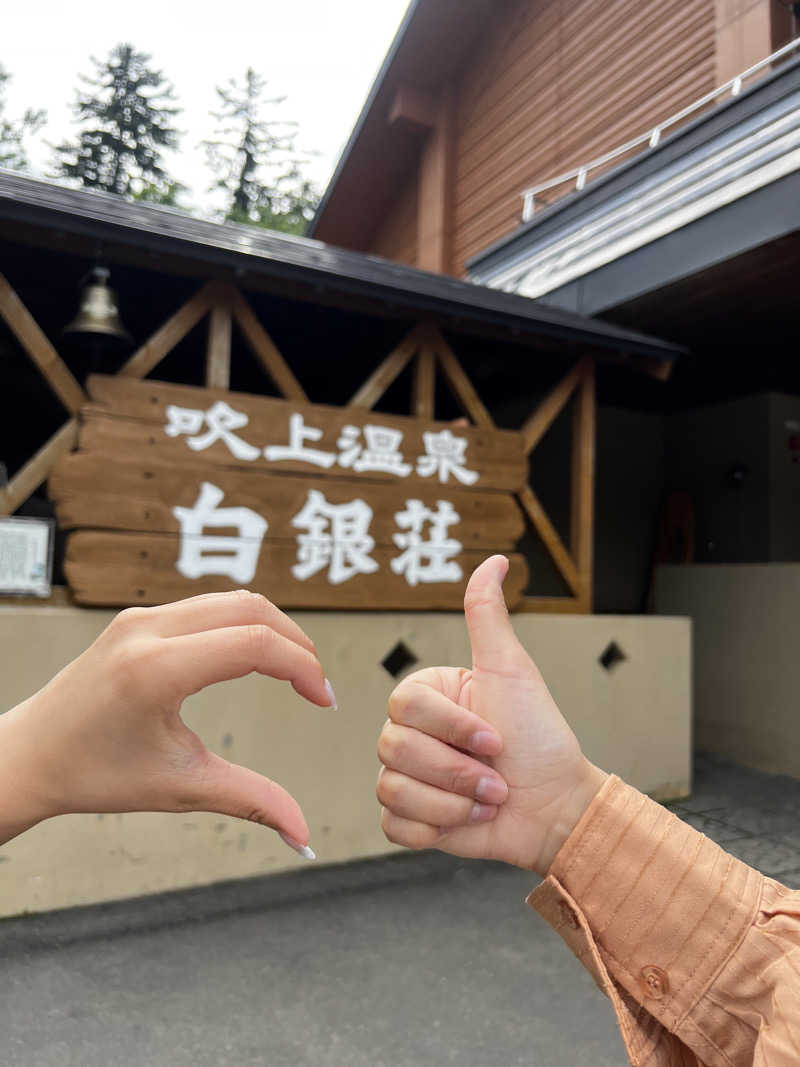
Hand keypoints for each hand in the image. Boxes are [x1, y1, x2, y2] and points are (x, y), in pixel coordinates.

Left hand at [0, 590, 334, 854]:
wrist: (29, 757)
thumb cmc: (91, 773)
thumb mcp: (179, 788)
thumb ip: (250, 801)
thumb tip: (301, 834)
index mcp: (155, 670)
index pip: (254, 644)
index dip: (302, 668)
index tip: (322, 700)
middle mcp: (147, 631)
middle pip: (251, 608)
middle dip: (296, 644)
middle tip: (315, 685)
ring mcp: (140, 618)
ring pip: (232, 600)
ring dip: (272, 630)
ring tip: (293, 671)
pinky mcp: (138, 619)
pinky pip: (208, 606)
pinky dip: (244, 625)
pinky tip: (255, 658)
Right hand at [377, 556, 606, 875]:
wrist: (557, 807)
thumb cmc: (539, 736)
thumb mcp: (512, 671)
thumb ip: (488, 616)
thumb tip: (495, 559)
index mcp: (424, 696)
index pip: (404, 706)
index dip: (452, 728)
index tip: (495, 737)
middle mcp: (407, 733)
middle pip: (393, 749)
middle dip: (457, 771)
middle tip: (497, 777)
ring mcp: (405, 777)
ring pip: (393, 790)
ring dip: (453, 803)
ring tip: (488, 798)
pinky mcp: (408, 820)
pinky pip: (393, 827)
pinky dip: (436, 828)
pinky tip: (466, 821)